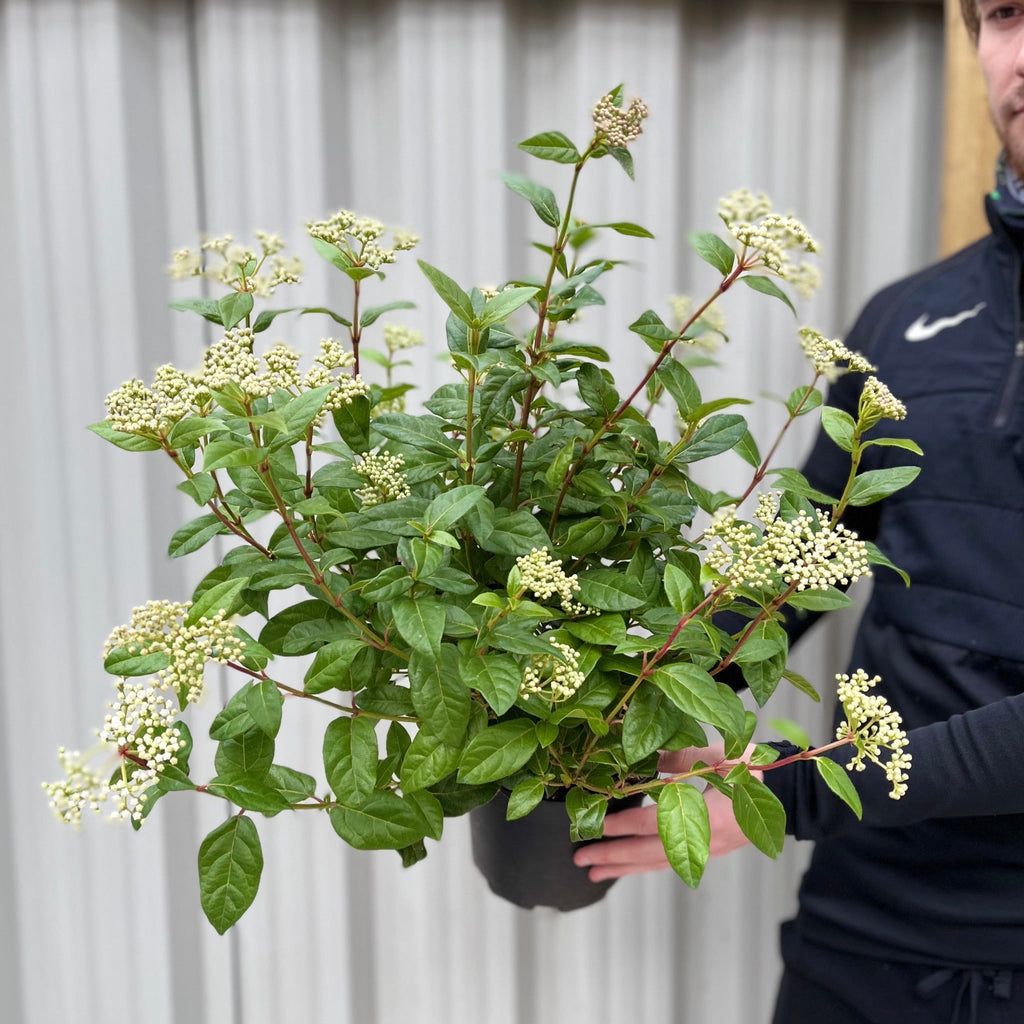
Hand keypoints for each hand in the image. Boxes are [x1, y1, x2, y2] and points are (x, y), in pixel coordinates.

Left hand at [573, 744, 758, 881]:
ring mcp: (708, 850)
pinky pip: (670, 863)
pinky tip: (629, 867)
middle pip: (650, 853)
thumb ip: (682, 757)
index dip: (623, 825)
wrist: (787, 791)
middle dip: (613, 857)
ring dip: (625, 868)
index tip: (595, 826)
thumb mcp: (720, 754)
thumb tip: (645, 758)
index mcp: (708, 815)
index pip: (655, 824)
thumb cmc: (754, 768)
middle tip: (581, 859)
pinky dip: (645, 866)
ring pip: (658, 863)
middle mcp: (706, 840)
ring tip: (596, 873)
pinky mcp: (709, 851)